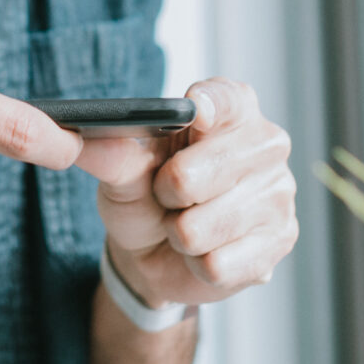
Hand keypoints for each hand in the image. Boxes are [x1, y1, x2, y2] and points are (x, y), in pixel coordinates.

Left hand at [72, 78, 298, 307]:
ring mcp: (279, 194)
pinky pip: (216, 264)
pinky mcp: (281, 241)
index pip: (224, 99)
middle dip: (165, 195)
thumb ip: (109, 152)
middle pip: (190, 177)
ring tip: (187, 223)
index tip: (194, 113)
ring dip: (179, 235)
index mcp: (232, 109)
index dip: (207, 106)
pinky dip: (197, 265)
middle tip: (170, 195)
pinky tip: (207, 250)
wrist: (157, 250)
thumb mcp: (122, 169)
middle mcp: (266, 144)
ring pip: (199, 229)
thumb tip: (82, 139)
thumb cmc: (147, 194)